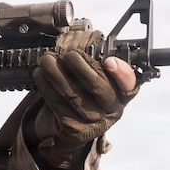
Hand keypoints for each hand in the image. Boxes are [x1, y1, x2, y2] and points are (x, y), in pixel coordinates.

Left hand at [28, 49, 138, 169]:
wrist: (73, 128)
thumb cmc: (86, 96)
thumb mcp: (98, 80)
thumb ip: (96, 62)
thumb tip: (81, 41)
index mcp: (122, 94)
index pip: (129, 84)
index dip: (122, 72)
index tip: (109, 61)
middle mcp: (112, 111)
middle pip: (97, 86)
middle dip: (79, 65)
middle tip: (67, 53)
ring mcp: (93, 123)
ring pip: (73, 94)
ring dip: (56, 73)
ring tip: (46, 59)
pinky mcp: (74, 129)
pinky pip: (57, 104)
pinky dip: (45, 86)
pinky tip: (39, 74)